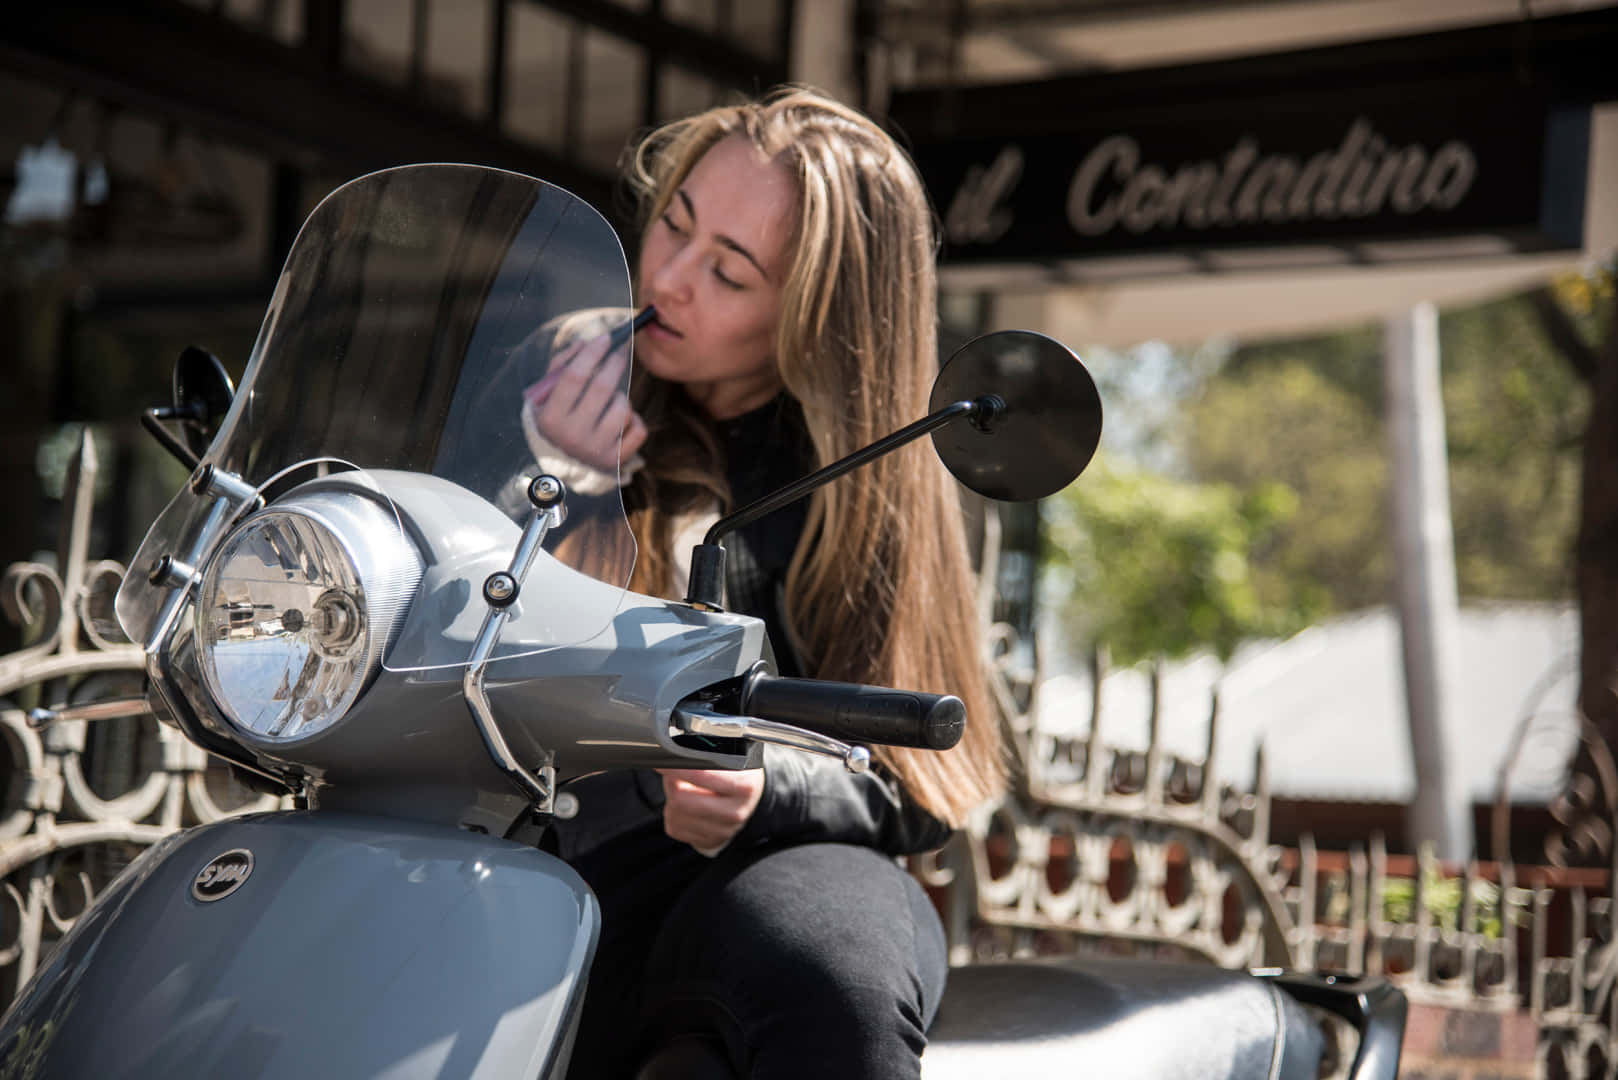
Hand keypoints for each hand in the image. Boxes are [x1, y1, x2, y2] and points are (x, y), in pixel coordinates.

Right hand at [524, 331, 647, 471]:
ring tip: (610, 402)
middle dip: (615, 363)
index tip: (606, 337)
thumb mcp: (550, 394)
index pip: (573, 377)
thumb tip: (587, 342)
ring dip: (621, 397)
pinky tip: (620, 423)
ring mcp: (595, 452)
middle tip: (621, 350)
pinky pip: (639, 429)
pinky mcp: (617, 461)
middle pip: (601, 388)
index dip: (592, 353)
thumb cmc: (560, 417)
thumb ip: (563, 365)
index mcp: (549, 419)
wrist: (567, 463)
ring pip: (624, 408)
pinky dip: (634, 420)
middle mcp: (571, 438)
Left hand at [657, 768, 765, 855]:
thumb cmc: (736, 775)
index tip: (661, 761)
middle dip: (671, 782)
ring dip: (671, 798)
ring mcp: (722, 830)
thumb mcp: (731, 759)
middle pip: (680, 798)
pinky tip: (686, 805)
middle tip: (672, 772)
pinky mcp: (707, 842)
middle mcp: (735, 811)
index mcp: (744, 786)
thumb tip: (675, 758)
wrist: (747, 802)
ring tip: (684, 788)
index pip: (700, 775)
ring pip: (674, 813)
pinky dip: (673, 813)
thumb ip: (705, 757)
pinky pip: (673, 827)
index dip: (675, 767)